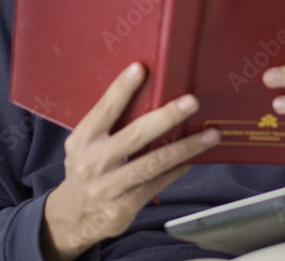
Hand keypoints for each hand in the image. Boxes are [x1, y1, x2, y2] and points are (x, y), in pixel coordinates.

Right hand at [41, 62, 219, 259]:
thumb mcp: (88, 145)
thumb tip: (153, 96)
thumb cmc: (89, 169)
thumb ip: (112, 126)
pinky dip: (178, 169)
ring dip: (185, 147)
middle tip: (191, 102)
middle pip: (134, 136)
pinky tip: (195, 158)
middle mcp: (91, 163)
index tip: (140, 69)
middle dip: (166, 117)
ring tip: (210, 134)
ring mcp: (106, 188)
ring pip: (153, 163)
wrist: (74, 217)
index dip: (121, 89)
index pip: (104, 110)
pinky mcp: (122, 207)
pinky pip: (157, 183)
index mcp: (82, 141)